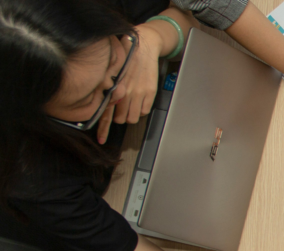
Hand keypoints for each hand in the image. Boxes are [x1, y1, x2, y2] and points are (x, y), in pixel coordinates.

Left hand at [98, 25, 161, 143]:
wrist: (144, 46)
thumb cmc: (125, 57)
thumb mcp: (111, 72)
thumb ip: (107, 89)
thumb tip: (104, 104)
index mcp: (112, 88)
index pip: (106, 114)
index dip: (103, 129)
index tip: (102, 139)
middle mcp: (124, 92)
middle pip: (120, 119)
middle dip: (120, 116)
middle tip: (121, 109)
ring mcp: (138, 93)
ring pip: (133, 118)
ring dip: (131, 114)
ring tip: (131, 104)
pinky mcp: (150, 92)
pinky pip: (144, 111)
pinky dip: (142, 109)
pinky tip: (139, 100)